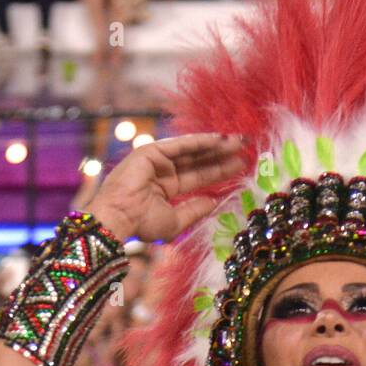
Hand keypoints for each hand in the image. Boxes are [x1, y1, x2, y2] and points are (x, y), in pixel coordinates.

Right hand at [85, 132, 247, 242]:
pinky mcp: (151, 151)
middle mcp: (162, 172)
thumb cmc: (142, 225)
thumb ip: (195, 210)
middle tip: (246, 149)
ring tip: (239, 141)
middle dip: (222, 155)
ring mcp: (157, 160)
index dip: (219, 172)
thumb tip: (215, 201)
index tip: (240, 167)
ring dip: (216, 145)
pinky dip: (201, 141)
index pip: (198, 177)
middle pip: (199, 161)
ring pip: (192, 150)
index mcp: (166, 188)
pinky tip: (220, 139)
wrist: (119, 220)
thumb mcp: (176, 221)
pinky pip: (181, 144)